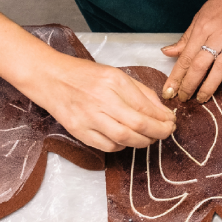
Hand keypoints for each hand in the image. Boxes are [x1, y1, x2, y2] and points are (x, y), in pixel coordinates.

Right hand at [19, 52, 175, 152]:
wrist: (50, 79)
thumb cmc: (83, 75)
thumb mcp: (114, 74)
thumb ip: (140, 92)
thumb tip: (162, 111)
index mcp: (113, 81)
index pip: (146, 106)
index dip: (163, 118)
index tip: (170, 122)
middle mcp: (101, 99)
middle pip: (139, 125)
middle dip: (158, 132)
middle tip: (166, 133)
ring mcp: (89, 117)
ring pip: (125, 139)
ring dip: (143, 142)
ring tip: (149, 138)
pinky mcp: (79, 131)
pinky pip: (107, 146)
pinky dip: (121, 146)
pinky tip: (125, 140)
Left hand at [161, 0, 221, 102]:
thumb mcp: (200, 16)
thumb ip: (185, 38)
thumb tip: (167, 52)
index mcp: (203, 28)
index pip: (185, 58)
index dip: (176, 77)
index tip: (168, 91)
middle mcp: (219, 35)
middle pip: (200, 64)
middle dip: (189, 85)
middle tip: (183, 98)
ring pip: (221, 66)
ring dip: (210, 85)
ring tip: (202, 98)